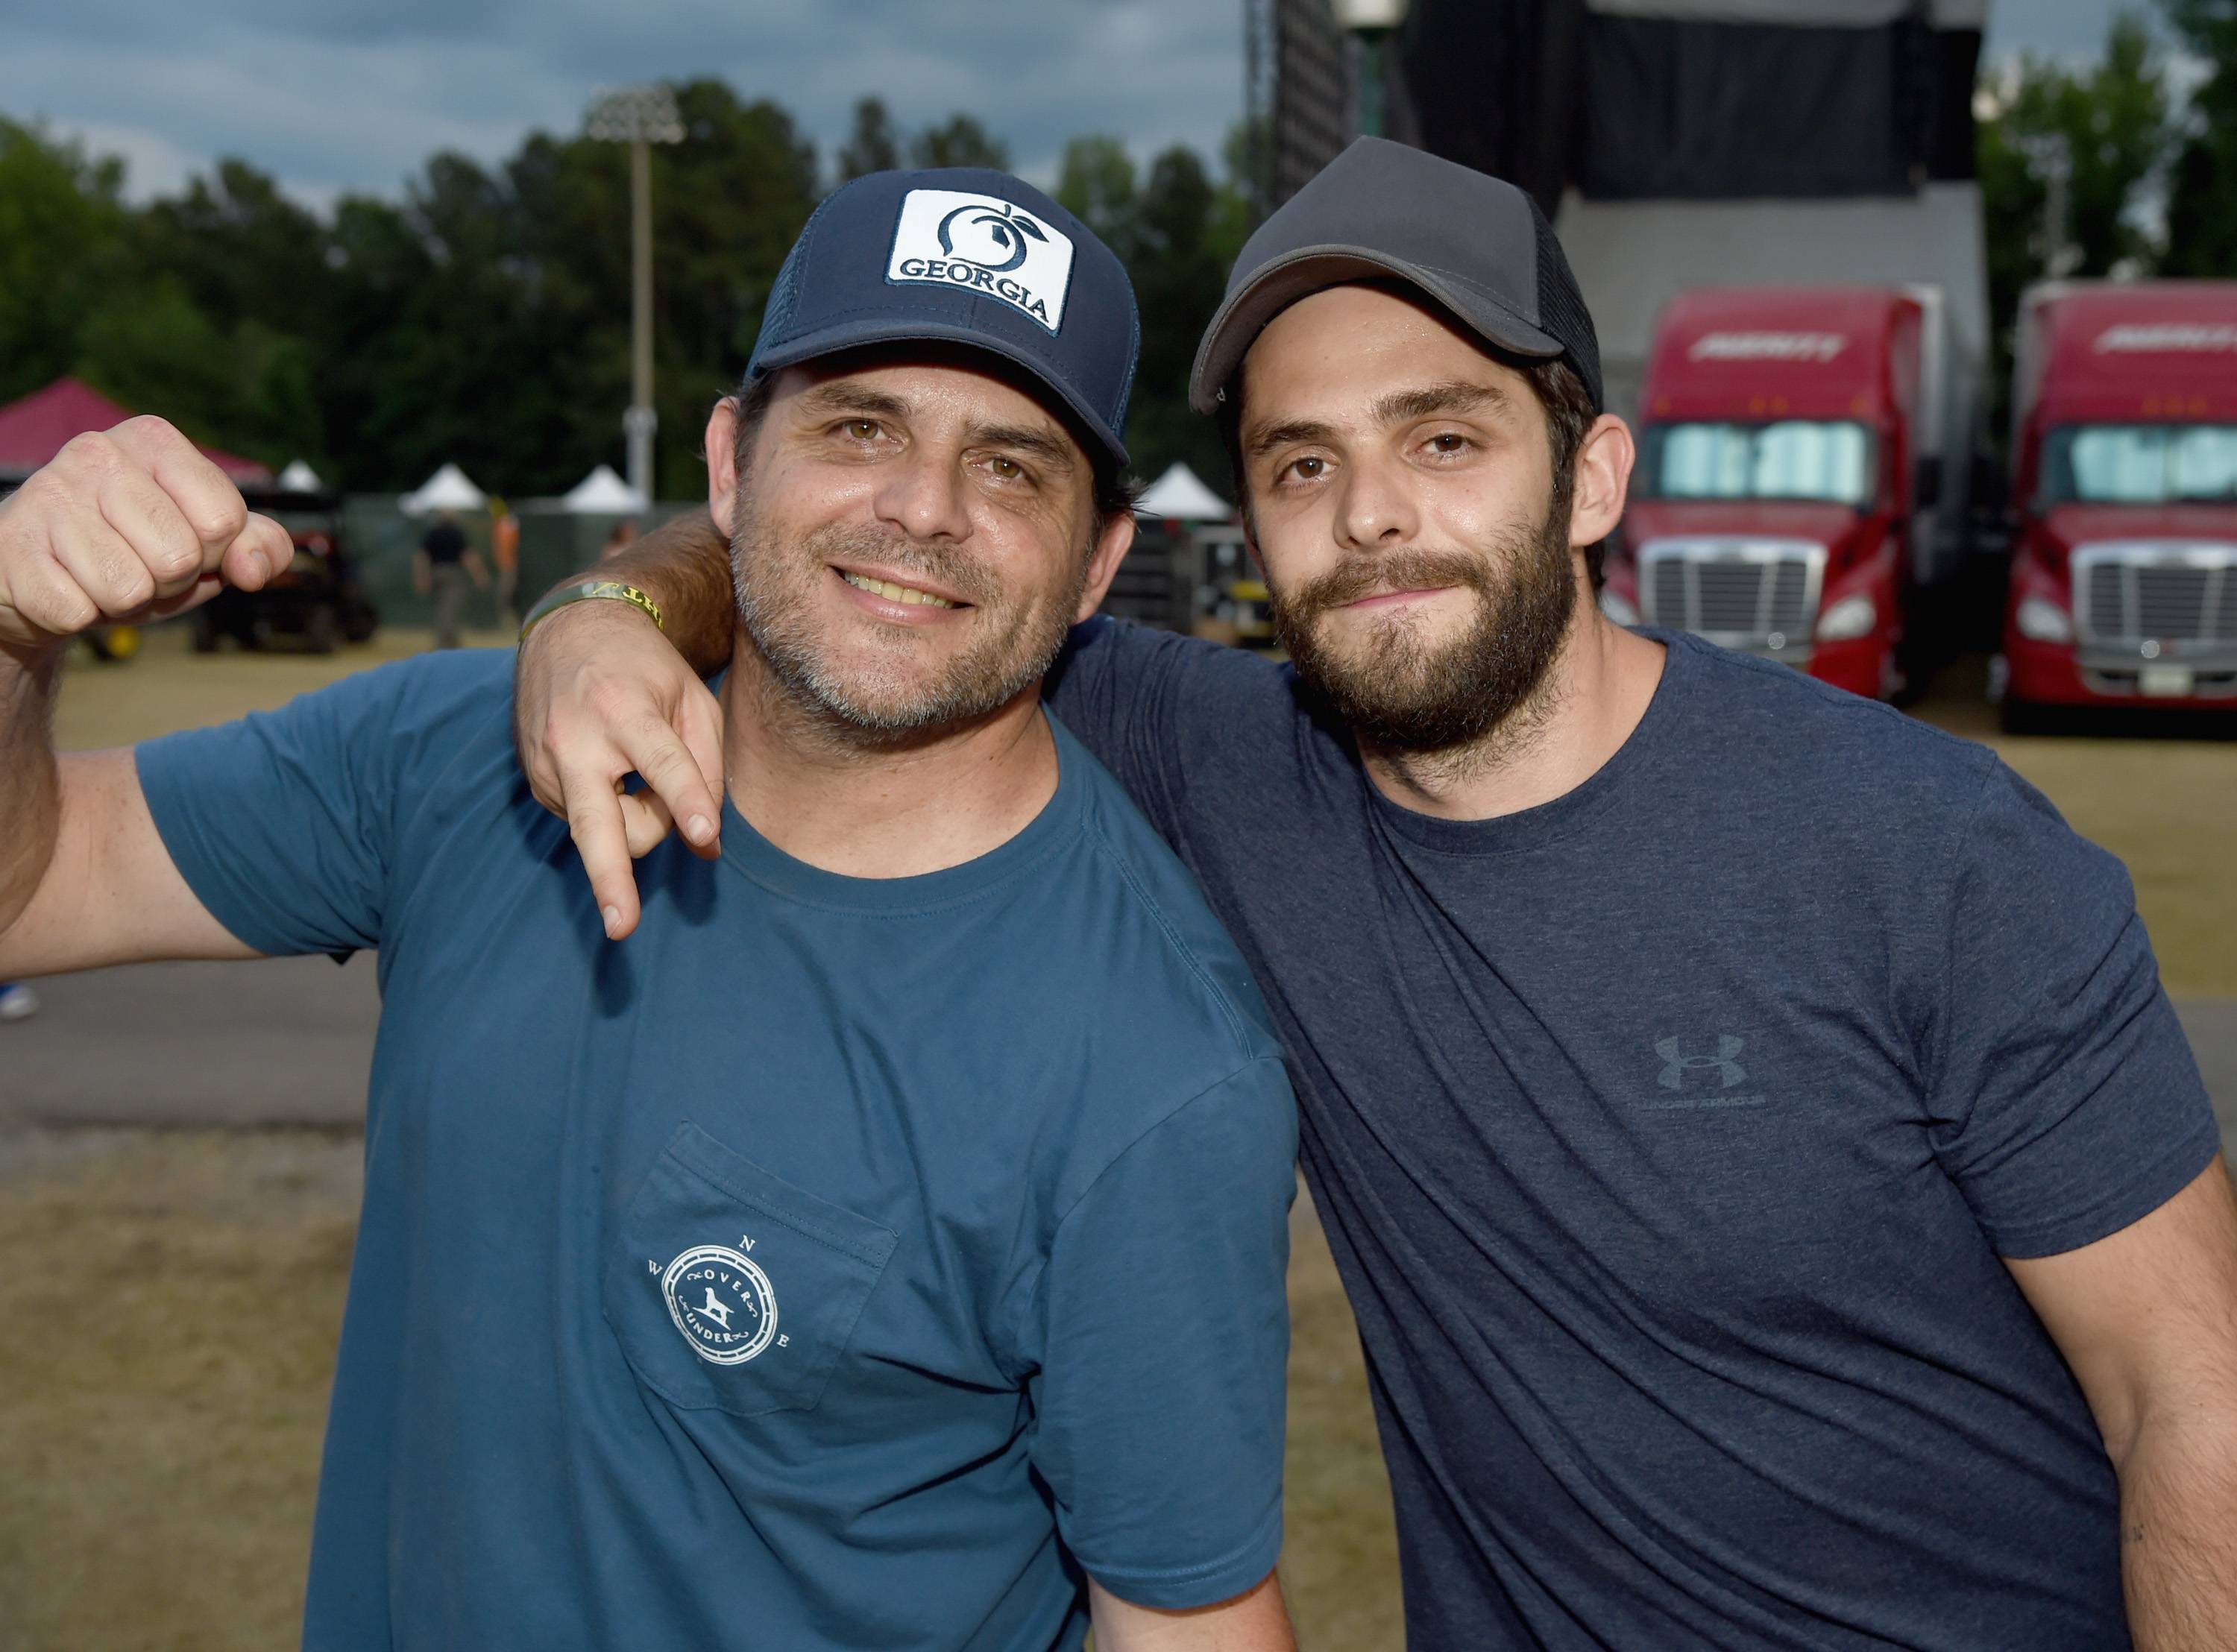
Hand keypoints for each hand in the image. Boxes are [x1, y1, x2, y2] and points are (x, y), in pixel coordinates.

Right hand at [0, 418, 288, 661]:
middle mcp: (96, 453)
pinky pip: (76, 611)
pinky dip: (79, 616)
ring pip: (128, 589)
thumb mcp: (205, 543)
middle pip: (180, 558)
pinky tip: (64, 587)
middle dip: (169, 583)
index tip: (187, 545)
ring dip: (123, 603)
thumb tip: (253, 569)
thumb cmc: (133, 550)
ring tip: (100, 577)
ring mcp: (47, 495)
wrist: (41, 573)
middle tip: (137, 566)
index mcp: (153, 439)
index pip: (223, 519)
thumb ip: (256, 546)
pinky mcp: (10, 544)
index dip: (214, 554)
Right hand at [514, 596, 723, 939]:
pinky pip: (589, 824)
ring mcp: (549, 767)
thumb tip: (707, 847)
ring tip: (644, 777)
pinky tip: (614, 776)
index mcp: (625, 709)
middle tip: (621, 927)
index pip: (663, 763)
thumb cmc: (647, 672)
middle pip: (598, 824)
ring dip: (640, 823)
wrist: (569, 634)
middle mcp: (577, 741)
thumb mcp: (692, 701)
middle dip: (611, 880)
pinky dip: (614, 814)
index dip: (687, 801)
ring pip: (608, 834)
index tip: (704, 834)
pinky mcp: (537, 786)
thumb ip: (707, 770)